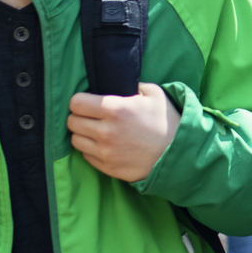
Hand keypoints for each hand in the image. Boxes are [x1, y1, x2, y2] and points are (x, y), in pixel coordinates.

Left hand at [67, 83, 181, 181]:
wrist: (179, 154)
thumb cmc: (167, 121)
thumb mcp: (153, 94)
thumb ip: (131, 86)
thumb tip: (116, 84)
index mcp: (114, 109)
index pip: (76, 103)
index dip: (81, 101)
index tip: (88, 103)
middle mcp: (105, 131)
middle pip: (72, 122)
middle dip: (80, 117)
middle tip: (92, 117)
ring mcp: (105, 152)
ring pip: (76, 141)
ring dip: (84, 135)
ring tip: (97, 132)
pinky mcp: (107, 168)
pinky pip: (86, 157)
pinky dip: (92, 150)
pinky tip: (106, 146)